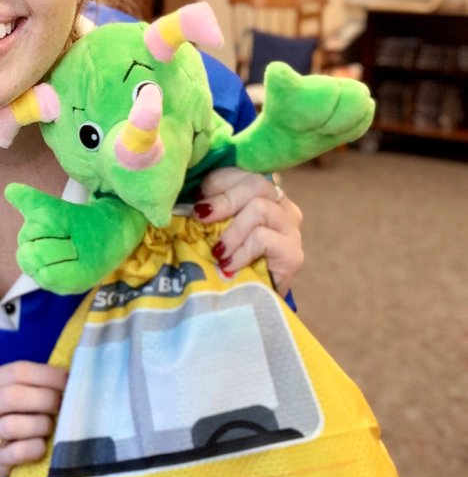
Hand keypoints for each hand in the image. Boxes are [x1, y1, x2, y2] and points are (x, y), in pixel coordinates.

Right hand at [0, 360, 67, 476]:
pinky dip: (37, 448)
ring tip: (49, 427)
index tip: (68, 381)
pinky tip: (42, 446)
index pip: (18, 371)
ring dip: (41, 425)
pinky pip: (20, 452)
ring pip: (13, 425)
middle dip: (46, 399)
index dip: (48, 375)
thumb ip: (34, 384)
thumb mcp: (13, 393)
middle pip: (13, 395)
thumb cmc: (8, 415)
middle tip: (61, 406)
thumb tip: (74, 378)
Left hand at [194, 166, 302, 296]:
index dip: (216, 182)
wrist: (248, 305)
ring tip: (218, 252)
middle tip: (200, 220)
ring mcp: (290, 229)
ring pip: (260, 208)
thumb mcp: (213, 230)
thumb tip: (182, 200)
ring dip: (231, 231)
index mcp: (261, 193)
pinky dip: (240, 251)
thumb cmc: (226, 263)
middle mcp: (281, 205)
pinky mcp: (293, 254)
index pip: (242, 171)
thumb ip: (206, 211)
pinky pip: (263, 238)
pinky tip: (229, 266)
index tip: (198, 203)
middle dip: (222, 201)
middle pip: (255, 183)